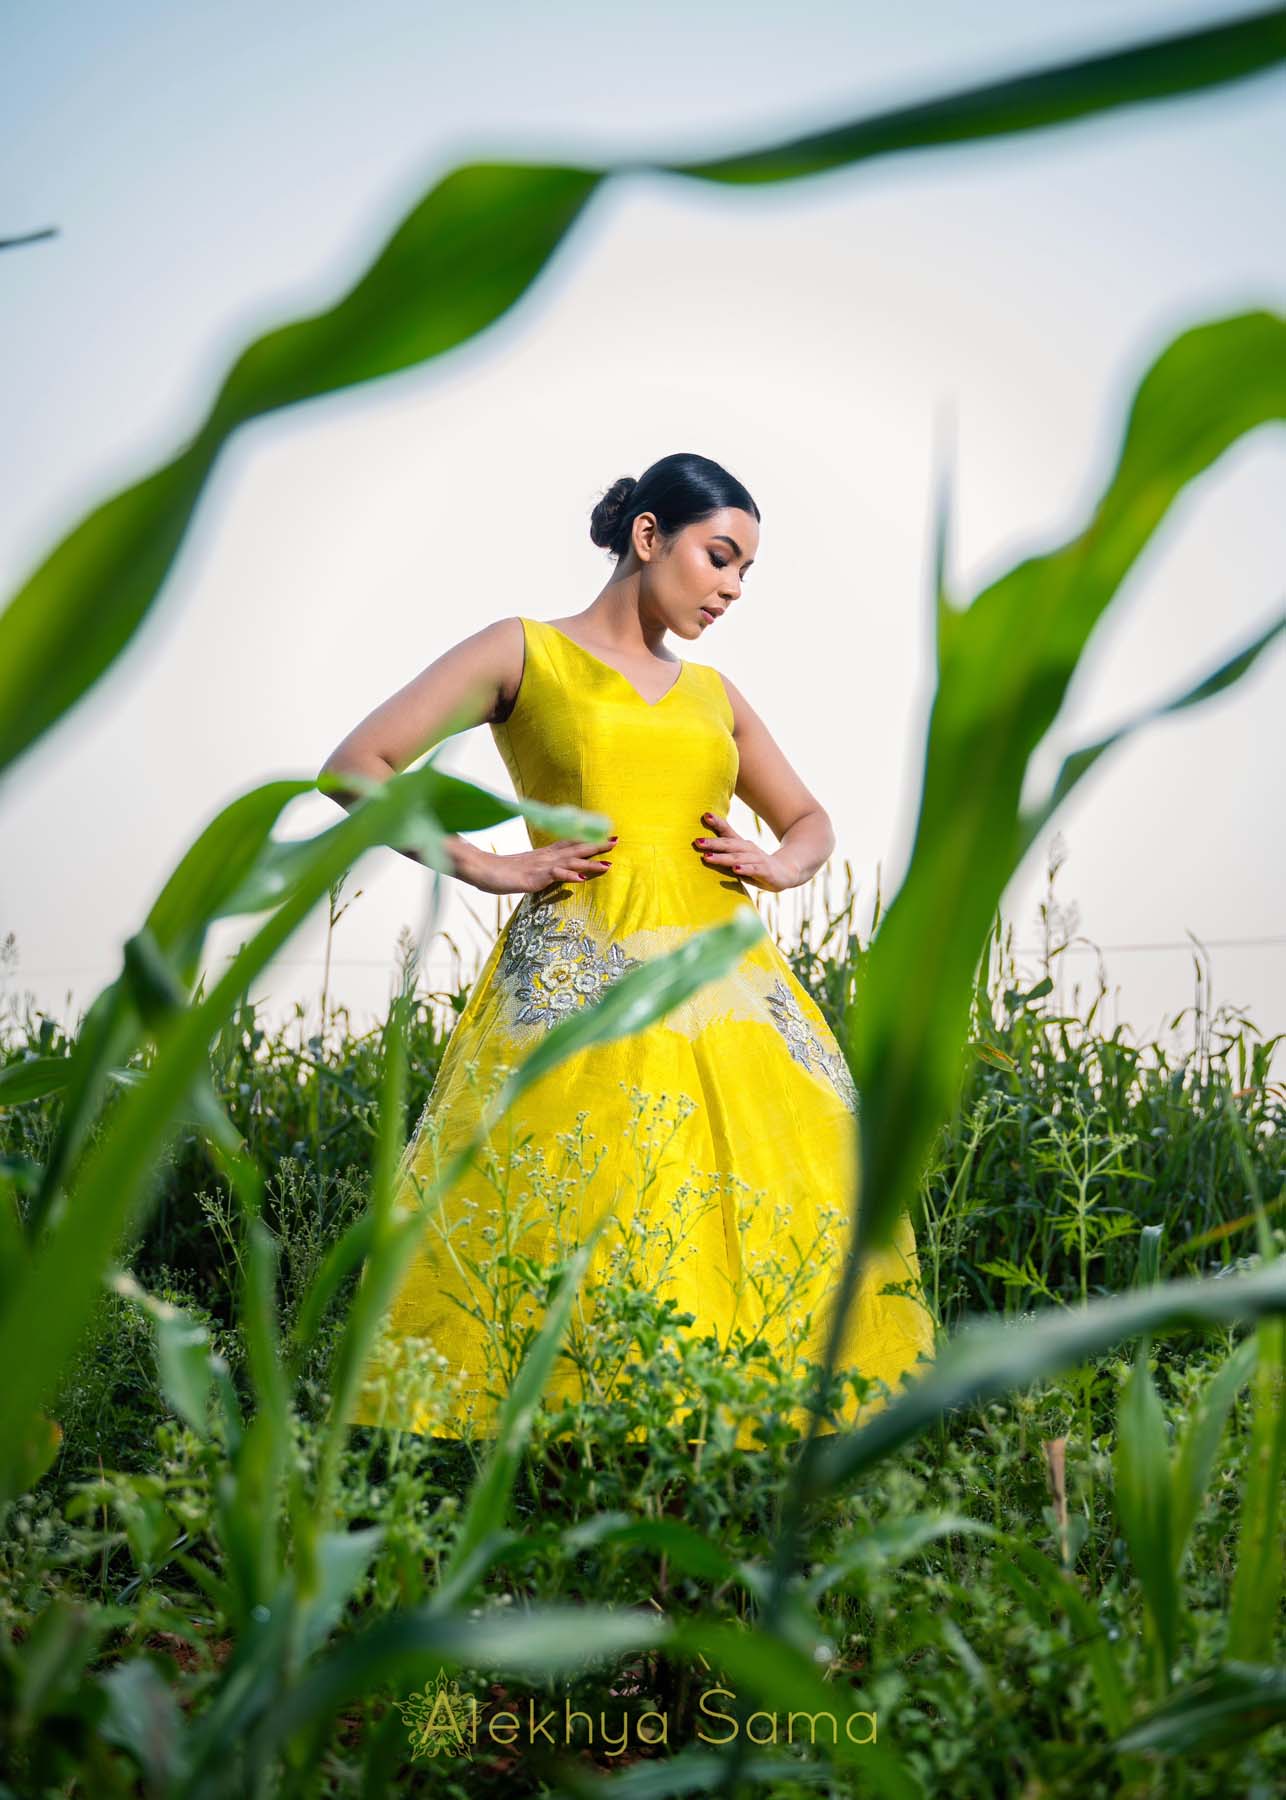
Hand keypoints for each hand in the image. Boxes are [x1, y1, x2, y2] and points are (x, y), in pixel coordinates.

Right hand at [470, 834, 618, 896]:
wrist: (480, 868)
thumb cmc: (500, 871)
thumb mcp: (526, 869)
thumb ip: (541, 871)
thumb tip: (553, 873)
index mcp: (544, 855)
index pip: (570, 844)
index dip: (588, 841)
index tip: (606, 837)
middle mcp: (545, 857)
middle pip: (575, 849)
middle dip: (596, 846)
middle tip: (616, 841)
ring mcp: (540, 866)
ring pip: (570, 863)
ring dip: (589, 863)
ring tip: (607, 864)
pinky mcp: (533, 877)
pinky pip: (553, 876)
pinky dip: (568, 876)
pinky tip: (581, 879)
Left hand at [691, 812, 797, 891]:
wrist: (787, 872)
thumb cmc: (757, 864)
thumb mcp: (741, 855)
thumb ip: (725, 851)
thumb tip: (703, 845)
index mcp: (741, 844)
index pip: (728, 832)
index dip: (718, 823)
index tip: (706, 815)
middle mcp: (749, 849)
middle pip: (729, 844)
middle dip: (713, 843)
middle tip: (697, 841)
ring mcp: (757, 859)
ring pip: (737, 857)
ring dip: (722, 857)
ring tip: (707, 857)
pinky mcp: (765, 871)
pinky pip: (753, 870)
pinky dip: (744, 869)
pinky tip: (735, 869)